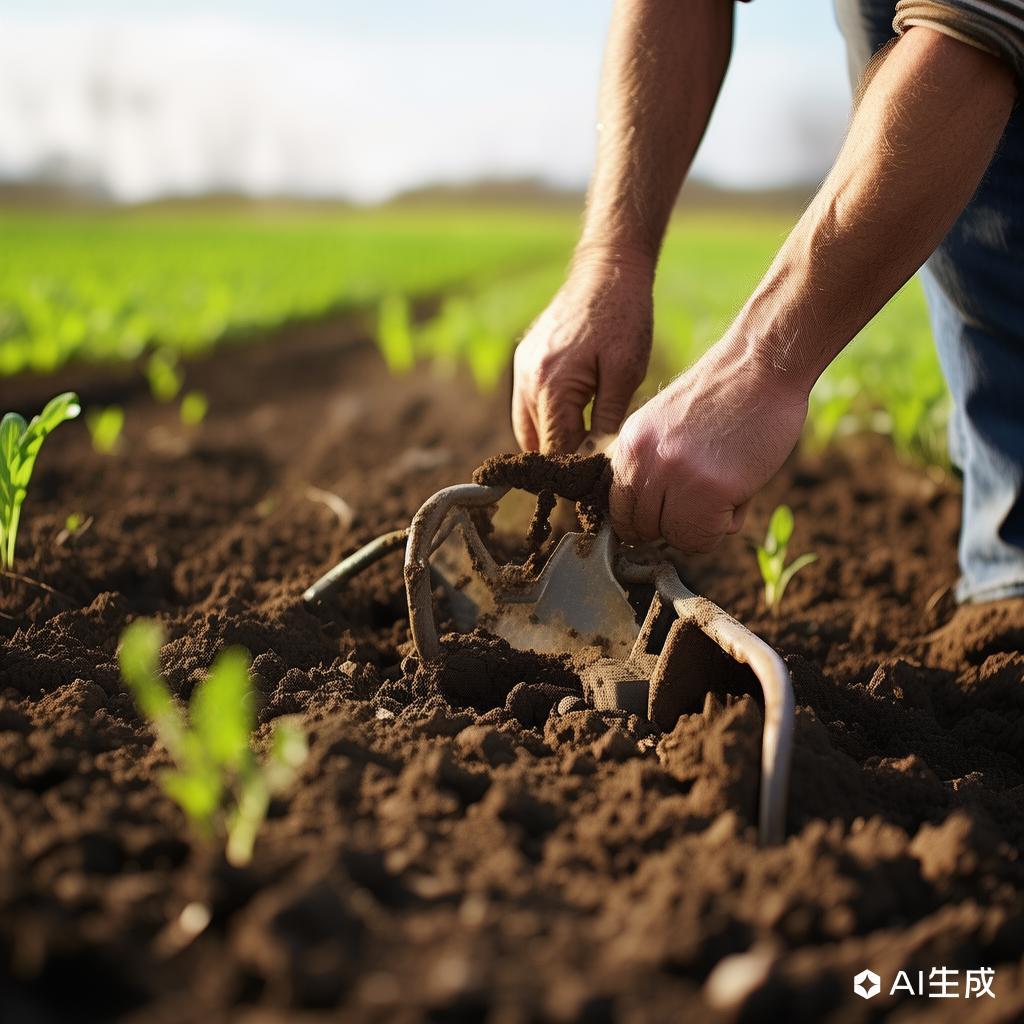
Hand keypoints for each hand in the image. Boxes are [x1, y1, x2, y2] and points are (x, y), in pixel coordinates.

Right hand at [512, 252, 652, 452]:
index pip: (554, 450)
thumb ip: (606, 420)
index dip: (572, 472)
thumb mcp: (626, 373)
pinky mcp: (525, 360)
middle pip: (535, 444)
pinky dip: (546, 418)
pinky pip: (528, 404)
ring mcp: (522, 369)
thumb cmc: (624, 319)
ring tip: (584, 445)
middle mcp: (528, 381)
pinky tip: (575, 417)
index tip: (592, 486)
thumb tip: (596, 460)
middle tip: (590, 470)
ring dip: (552, 439)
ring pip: (527, 427)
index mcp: (552, 387)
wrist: (607, 270)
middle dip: (560, 459)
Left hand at [609, 337, 808, 552]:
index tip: (669, 516)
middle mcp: (643, 460)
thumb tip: (652, 521)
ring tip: (726, 491)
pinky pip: (705, 538)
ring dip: (701, 527)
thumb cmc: (725, 396)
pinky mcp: (708, 489)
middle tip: (705, 503)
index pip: (618, 509)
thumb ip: (652, 466)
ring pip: (674, 538)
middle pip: (640, 529)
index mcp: (629, 444)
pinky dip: (725, 525)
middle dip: (673, 525)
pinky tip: (740, 492)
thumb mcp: (665, 425)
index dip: (645, 520)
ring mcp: (674, 475)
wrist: (762, 364)